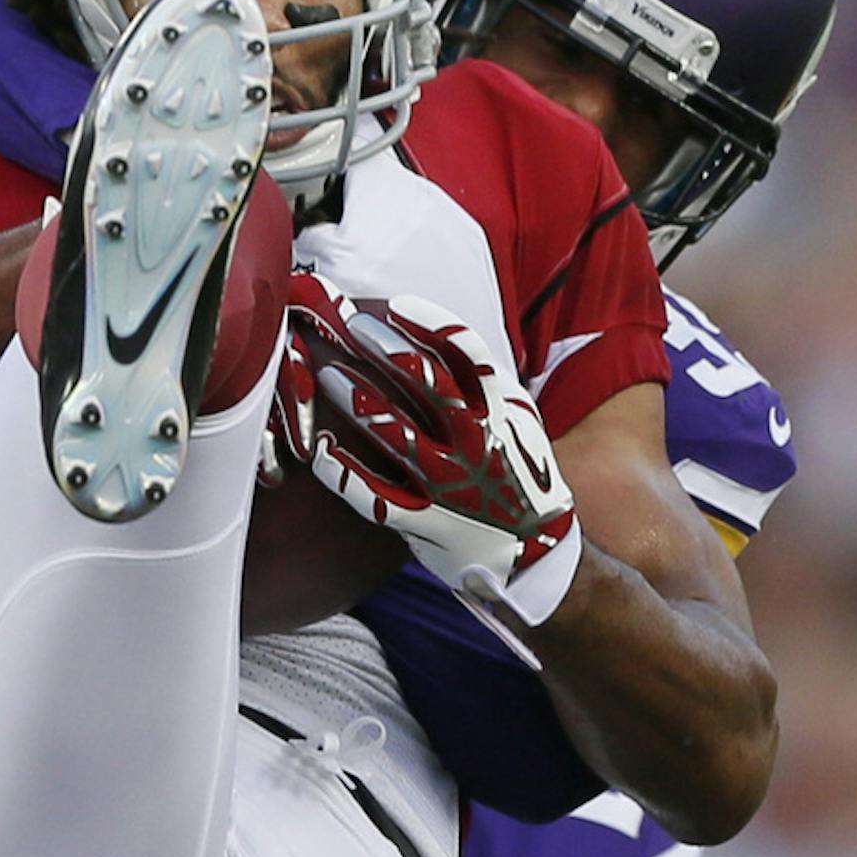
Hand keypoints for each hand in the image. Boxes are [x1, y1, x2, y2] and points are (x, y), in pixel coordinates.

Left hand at [273, 280, 581, 625]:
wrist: (535, 551)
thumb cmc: (518, 476)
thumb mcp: (515, 421)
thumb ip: (480, 385)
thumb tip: (437, 338)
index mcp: (499, 411)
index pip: (468, 354)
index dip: (430, 325)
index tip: (395, 306)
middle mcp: (475, 442)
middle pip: (427, 383)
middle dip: (385, 350)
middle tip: (349, 327)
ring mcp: (448, 483)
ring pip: (399, 435)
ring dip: (360, 401)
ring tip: (328, 375)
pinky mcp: (424, 520)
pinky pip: (376, 496)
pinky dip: (345, 473)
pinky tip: (321, 450)